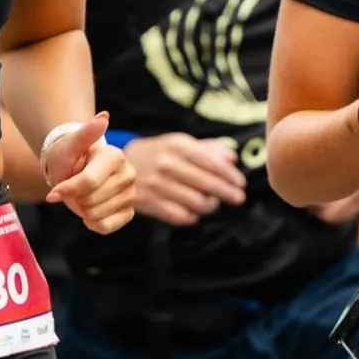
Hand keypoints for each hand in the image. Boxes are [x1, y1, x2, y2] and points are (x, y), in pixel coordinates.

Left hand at [44, 112, 136, 233]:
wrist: (75, 169)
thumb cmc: (69, 157)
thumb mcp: (69, 145)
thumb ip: (84, 133)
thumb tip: (103, 117)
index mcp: (115, 155)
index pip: (88, 182)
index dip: (66, 190)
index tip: (53, 191)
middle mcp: (128, 173)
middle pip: (90, 201)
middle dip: (74, 198)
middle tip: (73, 186)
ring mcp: (131, 193)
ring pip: (96, 215)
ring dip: (81, 209)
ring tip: (82, 195)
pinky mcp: (129, 211)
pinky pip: (105, 227)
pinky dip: (91, 222)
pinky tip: (89, 209)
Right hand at [124, 132, 247, 226]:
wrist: (116, 165)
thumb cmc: (156, 154)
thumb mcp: (178, 143)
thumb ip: (206, 148)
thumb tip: (231, 157)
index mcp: (177, 146)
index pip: (212, 163)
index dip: (230, 175)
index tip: (241, 183)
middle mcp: (167, 164)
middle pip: (207, 184)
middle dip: (227, 193)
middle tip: (238, 198)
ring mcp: (157, 184)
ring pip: (196, 203)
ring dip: (209, 205)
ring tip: (211, 203)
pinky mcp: (149, 202)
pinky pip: (181, 216)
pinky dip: (192, 216)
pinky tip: (193, 211)